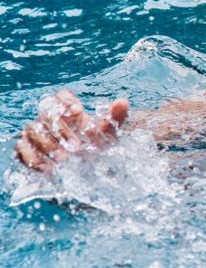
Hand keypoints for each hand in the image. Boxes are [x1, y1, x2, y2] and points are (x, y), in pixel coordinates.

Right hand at [14, 89, 128, 172]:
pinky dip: (33, 158)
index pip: (58, 97)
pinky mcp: (28, 151)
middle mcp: (49, 121)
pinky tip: (49, 169)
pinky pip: (21, 150)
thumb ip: (115, 119)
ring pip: (31, 130)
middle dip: (60, 130)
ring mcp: (37, 135)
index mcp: (68, 112)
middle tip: (76, 146)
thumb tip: (122, 102)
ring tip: (65, 160)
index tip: (80, 111)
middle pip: (45, 114)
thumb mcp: (110, 135)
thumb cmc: (97, 147)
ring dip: (47, 145)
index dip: (65, 100)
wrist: (88, 170)